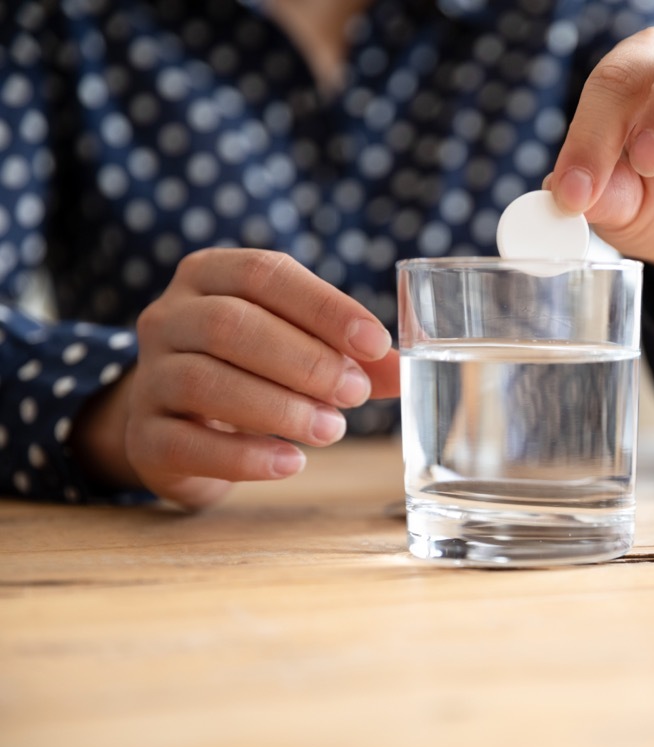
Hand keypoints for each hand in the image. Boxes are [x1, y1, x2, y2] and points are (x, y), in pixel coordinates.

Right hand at [72, 249, 398, 508]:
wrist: (179, 424)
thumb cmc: (250, 371)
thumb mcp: (297, 348)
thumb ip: (351, 355)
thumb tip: (404, 368)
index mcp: (210, 276)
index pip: (264, 273)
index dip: (324, 307)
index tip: (375, 343)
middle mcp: (168, 317)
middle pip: (230, 325)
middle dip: (305, 361)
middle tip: (355, 393)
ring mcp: (149, 377)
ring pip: (205, 381)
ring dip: (279, 408)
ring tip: (332, 429)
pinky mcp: (144, 437)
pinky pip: (186, 442)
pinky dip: (244, 456)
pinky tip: (291, 462)